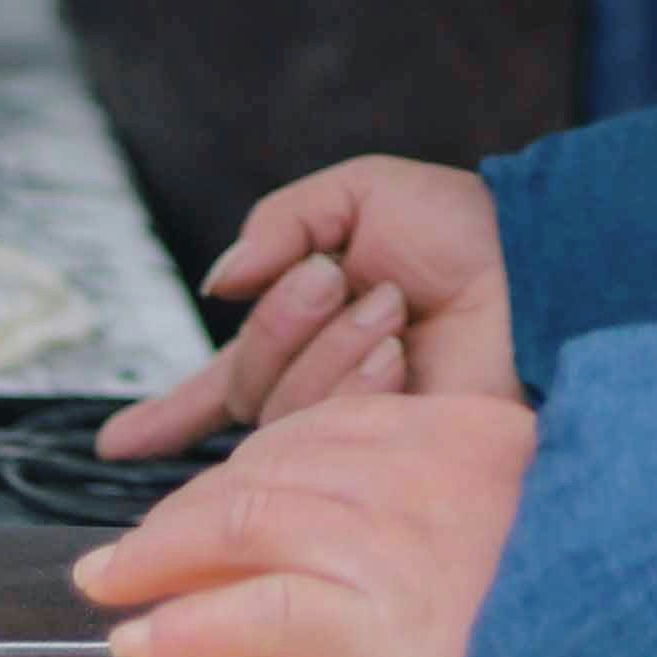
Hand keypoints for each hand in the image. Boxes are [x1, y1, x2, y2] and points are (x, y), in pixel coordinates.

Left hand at [73, 391, 535, 656]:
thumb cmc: (616, 594)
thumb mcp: (560, 514)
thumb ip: (492, 507)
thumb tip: (449, 543)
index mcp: (464, 433)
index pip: (328, 426)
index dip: (256, 464)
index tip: (217, 496)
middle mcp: (415, 470)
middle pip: (268, 469)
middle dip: (189, 508)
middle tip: (136, 546)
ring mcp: (388, 540)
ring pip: (240, 524)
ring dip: (159, 558)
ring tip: (113, 586)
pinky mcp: (372, 618)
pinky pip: (248, 611)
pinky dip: (183, 625)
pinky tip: (144, 642)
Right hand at [98, 156, 512, 459]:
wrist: (539, 269)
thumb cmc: (462, 228)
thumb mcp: (357, 196)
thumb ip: (279, 225)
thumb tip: (218, 284)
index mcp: (306, 335)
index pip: (219, 387)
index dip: (166, 417)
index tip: (117, 442)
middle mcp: (323, 391)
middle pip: (244, 388)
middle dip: (284, 326)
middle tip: (342, 281)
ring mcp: (357, 432)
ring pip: (283, 414)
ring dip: (331, 349)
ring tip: (392, 312)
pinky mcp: (391, 461)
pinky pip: (331, 435)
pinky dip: (359, 383)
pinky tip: (400, 356)